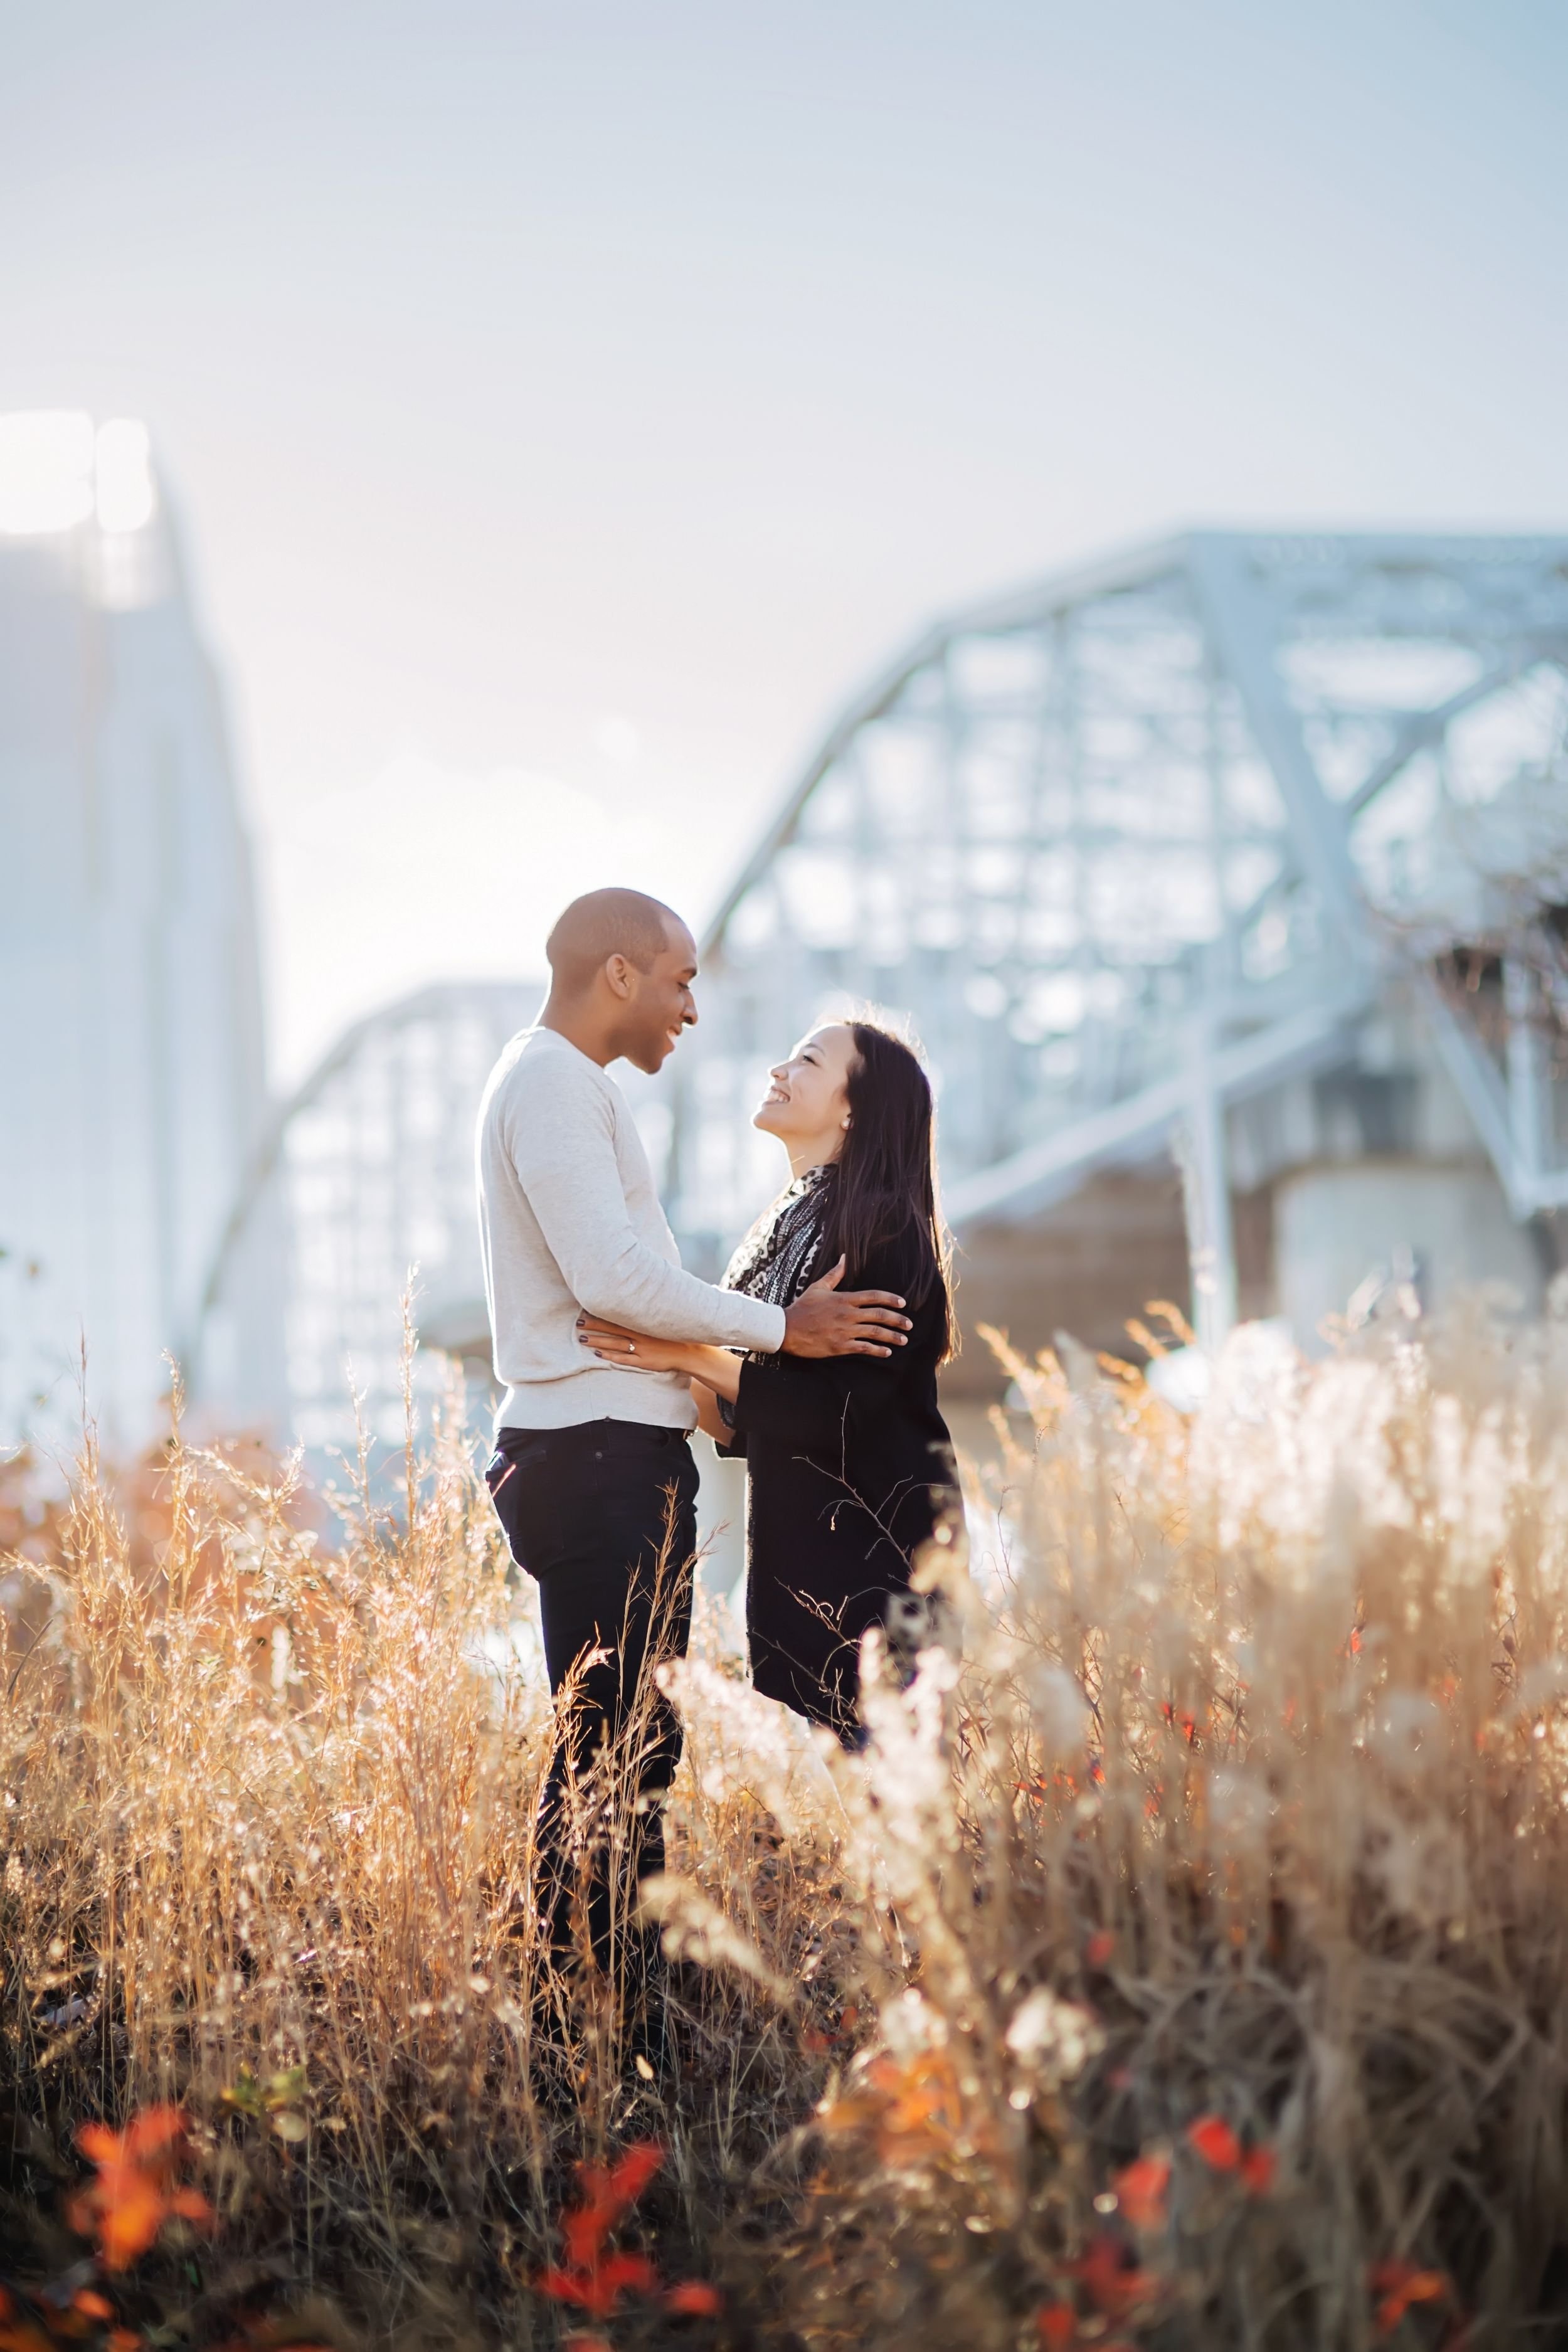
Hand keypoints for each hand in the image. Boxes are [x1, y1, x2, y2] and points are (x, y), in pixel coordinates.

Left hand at [576, 1315, 689, 1374]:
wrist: (689, 1352)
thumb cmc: (674, 1335)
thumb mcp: (662, 1321)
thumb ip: (647, 1314)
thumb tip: (634, 1303)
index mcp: (643, 1323)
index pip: (618, 1316)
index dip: (602, 1314)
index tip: (586, 1309)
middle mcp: (640, 1334)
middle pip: (613, 1329)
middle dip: (595, 1326)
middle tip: (578, 1323)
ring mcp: (641, 1348)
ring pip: (615, 1344)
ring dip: (599, 1341)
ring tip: (583, 1339)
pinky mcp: (644, 1361)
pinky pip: (624, 1359)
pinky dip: (611, 1356)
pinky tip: (598, 1354)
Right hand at [781, 1259, 910, 1357]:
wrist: (787, 1329)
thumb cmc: (802, 1307)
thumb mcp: (818, 1287)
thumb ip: (835, 1274)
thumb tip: (844, 1257)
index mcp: (844, 1299)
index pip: (873, 1296)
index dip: (890, 1299)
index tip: (903, 1303)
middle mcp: (847, 1314)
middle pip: (879, 1315)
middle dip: (897, 1320)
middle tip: (909, 1324)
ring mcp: (844, 1331)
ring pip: (875, 1333)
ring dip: (892, 1337)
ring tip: (904, 1340)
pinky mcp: (840, 1346)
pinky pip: (864, 1348)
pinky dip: (877, 1351)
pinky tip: (886, 1352)